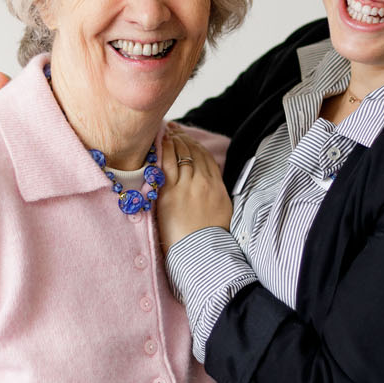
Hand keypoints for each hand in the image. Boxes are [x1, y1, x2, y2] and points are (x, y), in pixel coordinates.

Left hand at [158, 127, 232, 247]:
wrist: (201, 252)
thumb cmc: (209, 238)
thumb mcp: (221, 212)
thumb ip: (215, 195)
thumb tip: (210, 187)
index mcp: (217, 187)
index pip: (206, 158)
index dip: (195, 144)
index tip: (187, 137)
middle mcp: (204, 183)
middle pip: (194, 152)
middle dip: (184, 138)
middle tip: (174, 130)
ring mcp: (187, 186)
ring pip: (182, 154)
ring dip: (174, 140)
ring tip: (167, 132)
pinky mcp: (171, 193)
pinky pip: (169, 164)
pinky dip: (166, 149)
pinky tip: (162, 141)